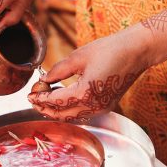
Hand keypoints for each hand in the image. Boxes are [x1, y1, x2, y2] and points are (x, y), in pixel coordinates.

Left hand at [28, 27, 150, 121]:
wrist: (137, 51)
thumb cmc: (111, 49)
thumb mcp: (79, 57)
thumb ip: (58, 70)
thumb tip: (45, 79)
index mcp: (85, 94)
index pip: (55, 102)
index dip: (40, 99)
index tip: (29, 94)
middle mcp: (94, 106)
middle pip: (62, 114)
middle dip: (45, 108)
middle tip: (34, 99)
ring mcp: (102, 108)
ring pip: (72, 116)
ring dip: (57, 110)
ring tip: (45, 98)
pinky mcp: (107, 106)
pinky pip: (83, 113)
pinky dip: (69, 109)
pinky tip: (63, 98)